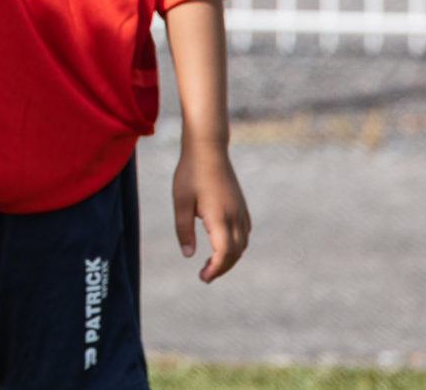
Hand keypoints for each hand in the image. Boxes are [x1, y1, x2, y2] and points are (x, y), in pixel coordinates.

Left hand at [172, 134, 249, 281]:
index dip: (215, 269)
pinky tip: (223, 243)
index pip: (224, 254)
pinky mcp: (242, 205)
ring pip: (242, 244)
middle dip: (222, 268)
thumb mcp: (180, 202)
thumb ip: (184, 230)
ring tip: (212, 262)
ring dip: (230, 257)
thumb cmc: (190, 173)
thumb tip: (188, 256)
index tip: (202, 277)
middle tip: (205, 275)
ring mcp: (241, 210)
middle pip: (235, 253)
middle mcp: (235, 217)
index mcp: (220, 218)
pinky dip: (236, 244)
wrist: (208, 147)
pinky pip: (245, 232)